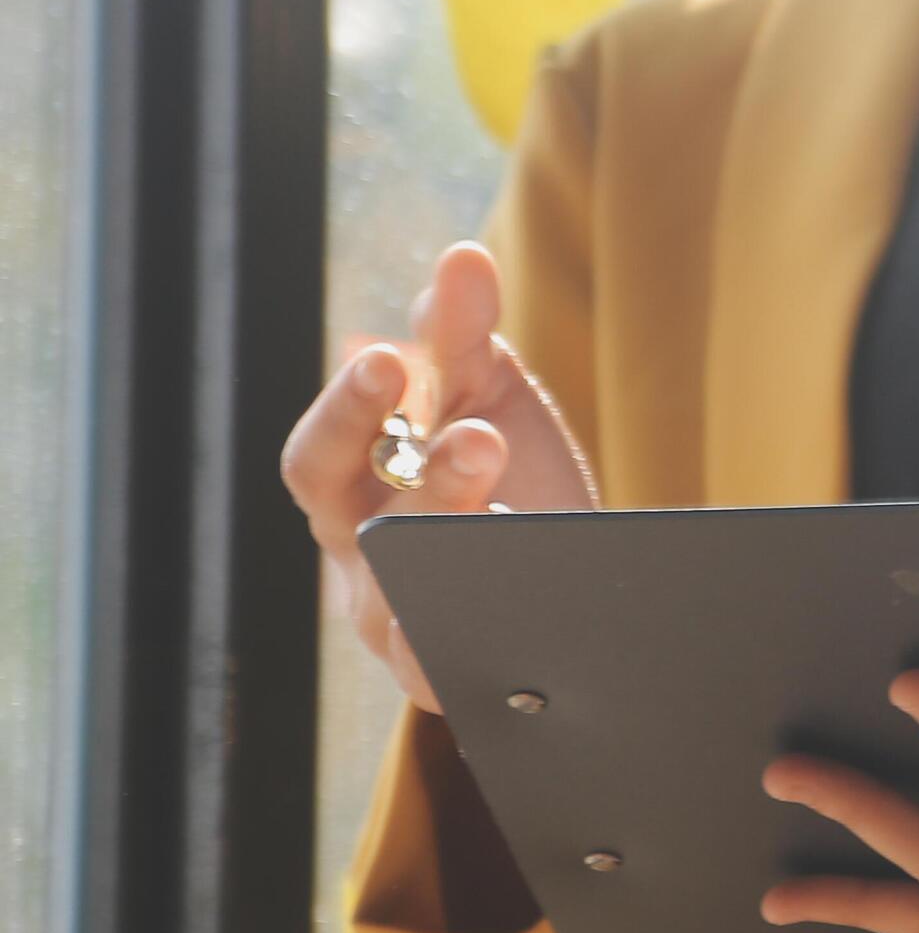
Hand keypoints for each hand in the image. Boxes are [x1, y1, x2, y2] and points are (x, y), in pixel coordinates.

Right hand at [282, 242, 598, 712]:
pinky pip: (447, 654)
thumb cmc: (512, 486)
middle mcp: (360, 561)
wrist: (586, 587)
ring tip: (497, 468)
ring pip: (397, 588)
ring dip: (449, 524)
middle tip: (469, 428)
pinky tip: (519, 571)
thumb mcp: (490, 403)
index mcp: (351, 492)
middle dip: (400, 469)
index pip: (318, 454)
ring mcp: (400, 625)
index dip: (346, 408)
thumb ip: (467, 338)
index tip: (389, 359)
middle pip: (343, 517)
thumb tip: (464, 256)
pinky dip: (477, 610)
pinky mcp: (450, 675)